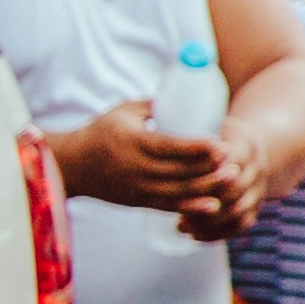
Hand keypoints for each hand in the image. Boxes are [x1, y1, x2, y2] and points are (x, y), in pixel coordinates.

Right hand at [56, 102, 231, 219]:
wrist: (70, 166)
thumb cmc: (98, 132)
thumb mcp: (123, 111)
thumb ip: (155, 105)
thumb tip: (186, 96)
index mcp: (131, 143)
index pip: (169, 147)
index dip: (197, 147)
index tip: (220, 143)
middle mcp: (134, 168)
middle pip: (179, 172)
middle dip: (210, 168)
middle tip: (234, 159)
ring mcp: (136, 188)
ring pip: (179, 192)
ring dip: (208, 188)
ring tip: (231, 178)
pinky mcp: (138, 202)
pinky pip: (169, 207)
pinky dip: (192, 207)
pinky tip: (213, 205)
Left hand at [171, 125, 278, 242]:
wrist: (252, 145)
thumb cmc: (217, 130)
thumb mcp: (206, 119)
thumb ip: (182, 116)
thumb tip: (147, 113)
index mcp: (244, 141)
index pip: (228, 159)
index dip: (206, 170)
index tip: (178, 176)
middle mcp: (257, 165)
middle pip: (233, 189)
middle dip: (206, 201)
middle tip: (175, 207)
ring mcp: (260, 187)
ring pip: (238, 210)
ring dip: (209, 222)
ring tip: (180, 225)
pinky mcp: (256, 205)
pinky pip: (242, 224)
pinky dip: (220, 233)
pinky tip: (194, 237)